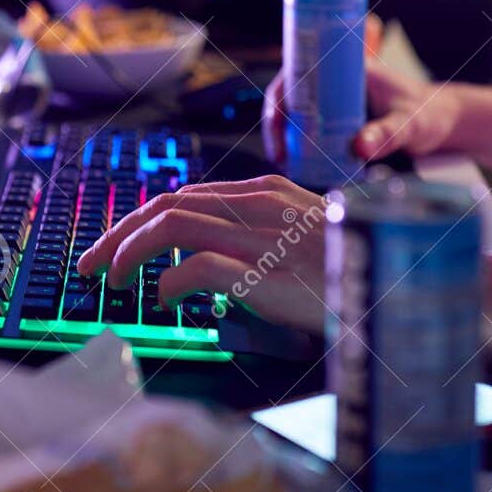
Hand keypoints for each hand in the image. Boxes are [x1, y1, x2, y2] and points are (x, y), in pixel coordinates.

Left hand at [75, 176, 328, 332]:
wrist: (404, 283)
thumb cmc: (353, 269)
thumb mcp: (302, 239)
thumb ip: (258, 237)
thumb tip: (203, 261)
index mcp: (263, 192)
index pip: (182, 196)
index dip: (137, 221)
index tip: (111, 245)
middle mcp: (257, 205)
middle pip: (165, 205)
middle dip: (117, 233)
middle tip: (88, 264)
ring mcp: (261, 236)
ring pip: (170, 227)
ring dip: (129, 253)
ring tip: (110, 280)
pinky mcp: (267, 271)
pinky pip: (197, 268)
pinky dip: (169, 281)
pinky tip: (162, 299)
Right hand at [264, 55, 464, 163]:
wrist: (445, 122)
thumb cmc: (430, 113)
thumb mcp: (409, 123)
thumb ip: (388, 134)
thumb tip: (358, 149)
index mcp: (348, 67)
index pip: (301, 69)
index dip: (281, 92)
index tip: (277, 119)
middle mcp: (337, 81)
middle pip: (291, 93)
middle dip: (276, 121)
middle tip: (279, 153)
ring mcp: (337, 101)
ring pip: (298, 113)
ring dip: (284, 135)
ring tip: (283, 162)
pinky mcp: (341, 120)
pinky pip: (311, 127)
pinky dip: (298, 143)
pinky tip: (294, 164)